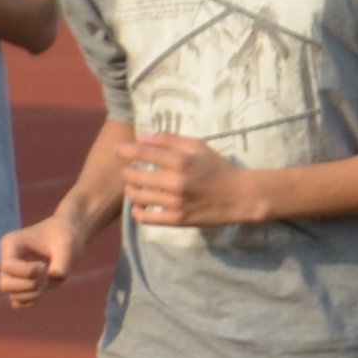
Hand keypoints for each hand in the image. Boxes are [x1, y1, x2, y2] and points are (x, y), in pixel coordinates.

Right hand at [0, 211, 89, 305]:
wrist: (69, 234)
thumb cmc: (65, 234)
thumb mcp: (67, 245)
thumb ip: (62, 263)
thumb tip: (53, 279)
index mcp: (10, 244)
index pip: (7, 266)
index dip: (27, 272)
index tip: (44, 265)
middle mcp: (8, 260)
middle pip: (5, 284)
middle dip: (29, 285)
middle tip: (47, 276)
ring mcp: (14, 274)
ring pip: (13, 296)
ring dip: (33, 294)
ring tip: (49, 281)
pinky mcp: (22, 285)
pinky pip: (18, 303)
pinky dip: (31, 302)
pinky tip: (44, 289)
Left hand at [121, 132, 270, 230]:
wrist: (240, 196)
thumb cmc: (217, 168)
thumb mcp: (198, 147)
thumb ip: (169, 140)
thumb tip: (141, 137)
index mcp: (181, 162)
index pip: (144, 154)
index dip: (125, 150)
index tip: (117, 150)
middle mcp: (176, 183)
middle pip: (135, 177)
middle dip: (126, 172)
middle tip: (127, 170)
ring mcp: (175, 203)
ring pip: (138, 197)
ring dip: (130, 190)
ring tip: (132, 186)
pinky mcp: (177, 220)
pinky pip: (146, 218)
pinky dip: (136, 211)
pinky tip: (138, 205)